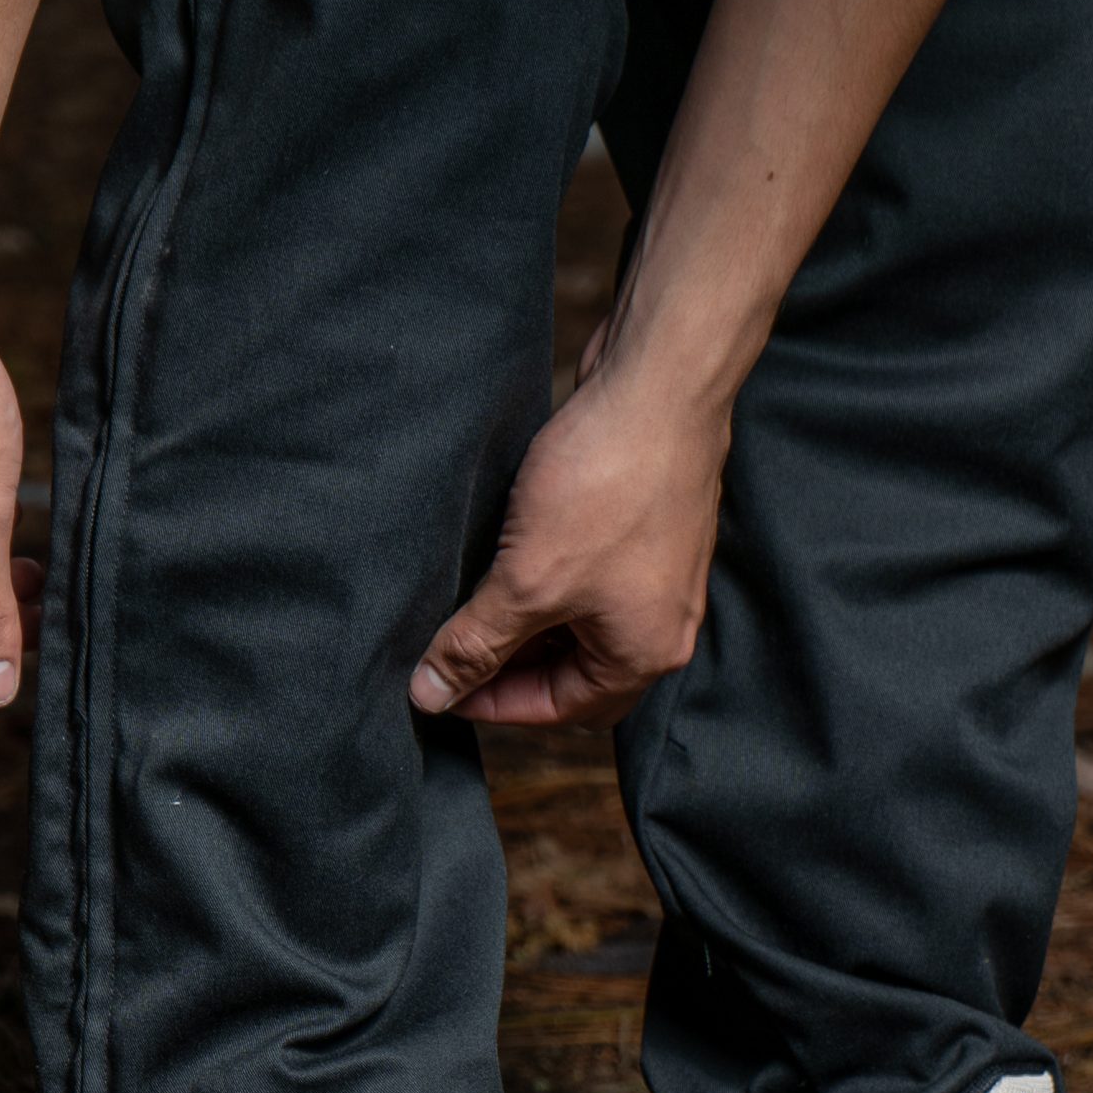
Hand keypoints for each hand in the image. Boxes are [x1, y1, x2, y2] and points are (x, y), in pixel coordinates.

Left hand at [410, 343, 727, 728]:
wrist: (662, 383)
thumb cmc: (605, 487)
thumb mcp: (524, 583)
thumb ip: (475, 644)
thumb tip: (430, 695)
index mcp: (643, 657)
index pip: (557, 710)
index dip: (491, 703)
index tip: (437, 685)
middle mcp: (662, 626)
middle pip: (573, 675)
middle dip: (513, 667)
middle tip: (453, 650)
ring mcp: (661, 577)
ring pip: (580, 625)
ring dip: (528, 623)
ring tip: (472, 602)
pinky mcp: (650, 530)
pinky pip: (592, 580)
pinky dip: (550, 583)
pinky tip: (509, 557)